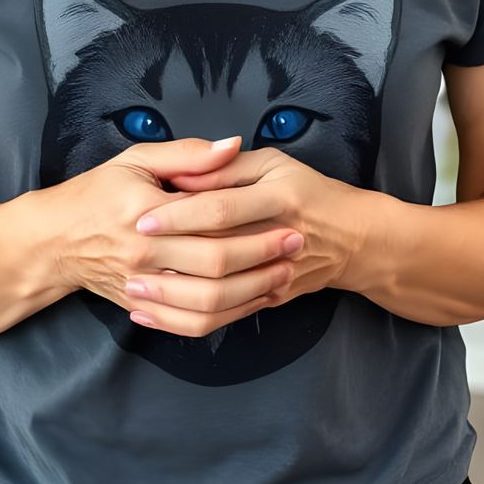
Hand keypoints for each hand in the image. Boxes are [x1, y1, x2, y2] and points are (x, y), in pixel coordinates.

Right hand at [49, 135, 298, 338]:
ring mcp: (142, 285)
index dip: (253, 223)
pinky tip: (249, 304)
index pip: (209, 221)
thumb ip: (188, 153)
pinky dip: (223, 318)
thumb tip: (232, 144)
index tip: (289, 218)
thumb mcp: (136, 159)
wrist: (54, 240)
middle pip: (215, 266)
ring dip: (250, 293)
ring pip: (206, 302)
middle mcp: (145, 253)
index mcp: (146, 210)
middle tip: (295, 246)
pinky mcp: (142, 307)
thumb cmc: (97, 192)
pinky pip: (188, 323)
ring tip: (281, 277)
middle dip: (262, 258)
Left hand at [127, 143, 363, 335]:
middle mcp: (280, 239)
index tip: (143, 217)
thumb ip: (226, 168)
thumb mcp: (272, 164)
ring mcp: (277, 277)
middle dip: (169, 257)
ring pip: (219, 296)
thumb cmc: (308, 191)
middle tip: (129, 253)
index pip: (221, 208)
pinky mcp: (271, 301)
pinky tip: (153, 314)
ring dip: (172, 296)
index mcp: (279, 198)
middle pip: (216, 254)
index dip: (181, 213)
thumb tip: (181, 175)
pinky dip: (185, 320)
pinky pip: (224, 317)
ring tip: (133, 288)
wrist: (353, 239)